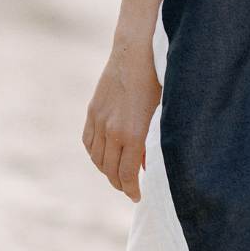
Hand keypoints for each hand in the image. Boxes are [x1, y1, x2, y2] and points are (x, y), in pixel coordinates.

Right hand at [83, 37, 161, 200]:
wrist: (137, 53)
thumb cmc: (158, 83)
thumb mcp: (161, 116)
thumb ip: (153, 143)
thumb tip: (148, 166)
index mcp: (133, 134)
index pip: (127, 175)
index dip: (132, 190)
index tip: (138, 196)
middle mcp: (112, 131)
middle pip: (110, 171)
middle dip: (120, 184)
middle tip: (129, 189)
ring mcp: (99, 121)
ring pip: (97, 158)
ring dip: (106, 171)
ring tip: (118, 175)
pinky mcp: (92, 111)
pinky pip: (88, 142)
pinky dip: (95, 154)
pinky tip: (104, 157)